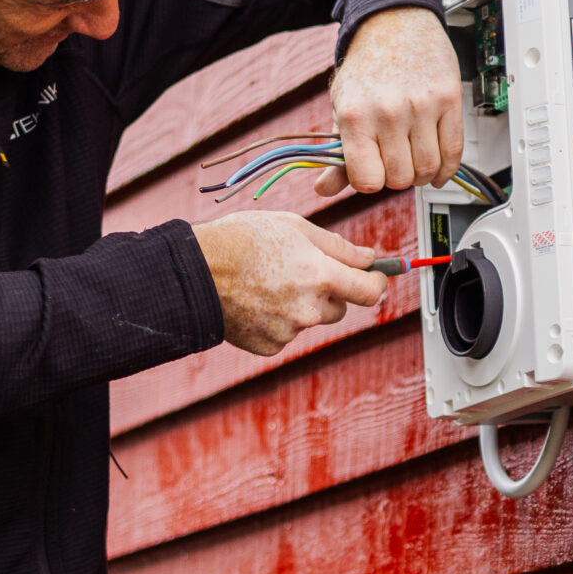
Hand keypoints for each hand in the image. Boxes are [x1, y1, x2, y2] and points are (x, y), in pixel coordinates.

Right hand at [192, 212, 388, 355]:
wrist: (195, 272)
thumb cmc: (243, 240)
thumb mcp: (294, 227)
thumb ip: (338, 245)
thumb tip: (369, 257)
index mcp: (322, 276)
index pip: (371, 291)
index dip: (377, 283)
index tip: (374, 278)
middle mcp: (310, 309)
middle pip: (340, 308)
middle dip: (329, 292)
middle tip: (299, 272)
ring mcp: (289, 331)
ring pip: (310, 320)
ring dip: (301, 306)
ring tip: (268, 284)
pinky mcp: (269, 346)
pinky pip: (286, 334)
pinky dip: (276, 321)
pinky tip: (255, 301)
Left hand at [317, 5, 463, 194]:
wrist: (394, 22)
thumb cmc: (367, 66)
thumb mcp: (342, 107)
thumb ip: (338, 152)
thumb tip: (325, 189)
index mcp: (355, 115)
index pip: (367, 181)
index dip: (369, 182)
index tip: (372, 173)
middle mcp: (388, 111)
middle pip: (400, 179)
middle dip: (397, 177)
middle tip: (394, 162)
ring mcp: (422, 105)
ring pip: (428, 169)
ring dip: (422, 173)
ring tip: (413, 159)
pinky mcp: (448, 98)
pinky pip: (454, 150)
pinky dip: (447, 168)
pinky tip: (439, 169)